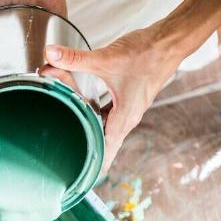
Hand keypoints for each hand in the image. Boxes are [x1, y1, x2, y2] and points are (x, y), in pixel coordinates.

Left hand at [45, 22, 189, 169]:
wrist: (170, 41)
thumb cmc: (147, 53)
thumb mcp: (105, 58)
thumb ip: (75, 59)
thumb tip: (50, 54)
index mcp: (124, 117)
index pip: (106, 150)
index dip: (93, 164)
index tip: (81, 178)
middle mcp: (128, 117)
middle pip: (103, 139)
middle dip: (84, 141)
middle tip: (66, 148)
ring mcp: (129, 109)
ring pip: (105, 126)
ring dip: (89, 125)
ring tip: (71, 127)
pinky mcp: (129, 98)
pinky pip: (109, 113)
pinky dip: (95, 112)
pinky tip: (83, 106)